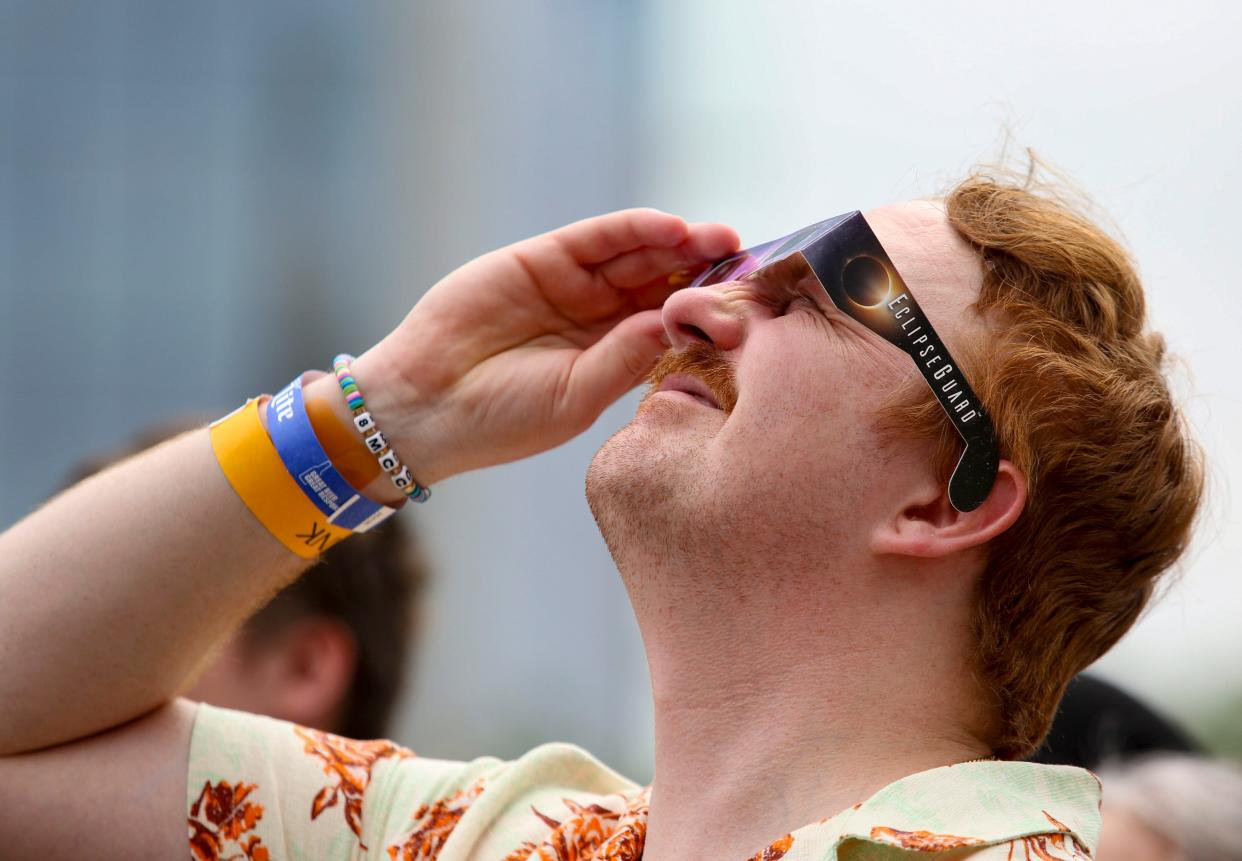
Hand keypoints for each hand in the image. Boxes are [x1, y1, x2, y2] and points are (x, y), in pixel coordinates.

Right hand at [351, 209, 738, 483]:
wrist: (428, 404)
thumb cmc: (503, 420)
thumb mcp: (577, 397)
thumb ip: (625, 359)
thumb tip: (677, 323)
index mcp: (615, 358)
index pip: (673, 325)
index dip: (710, 312)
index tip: (753, 306)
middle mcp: (600, 318)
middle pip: (664, 283)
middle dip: (706, 271)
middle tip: (747, 261)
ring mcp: (574, 286)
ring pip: (639, 255)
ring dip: (680, 244)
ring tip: (718, 240)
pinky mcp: (544, 259)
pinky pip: (598, 238)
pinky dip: (635, 229)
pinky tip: (672, 229)